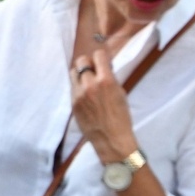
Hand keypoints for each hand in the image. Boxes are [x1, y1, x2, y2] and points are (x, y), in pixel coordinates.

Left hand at [70, 48, 137, 163]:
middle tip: (95, 70)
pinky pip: (73, 87)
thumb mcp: (121, 94)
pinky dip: (79, 87)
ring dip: (81, 74)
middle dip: (89, 63)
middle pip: (82, 61)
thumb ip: (111, 79)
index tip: (104, 61)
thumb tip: (104, 69)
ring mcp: (78, 94)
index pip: (98, 56)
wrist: (111, 139)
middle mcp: (89, 85)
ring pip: (73, 72)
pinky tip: (87, 95)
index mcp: (106, 81)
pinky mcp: (72, 103)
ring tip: (88, 82)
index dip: (102, 57)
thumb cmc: (122, 118)